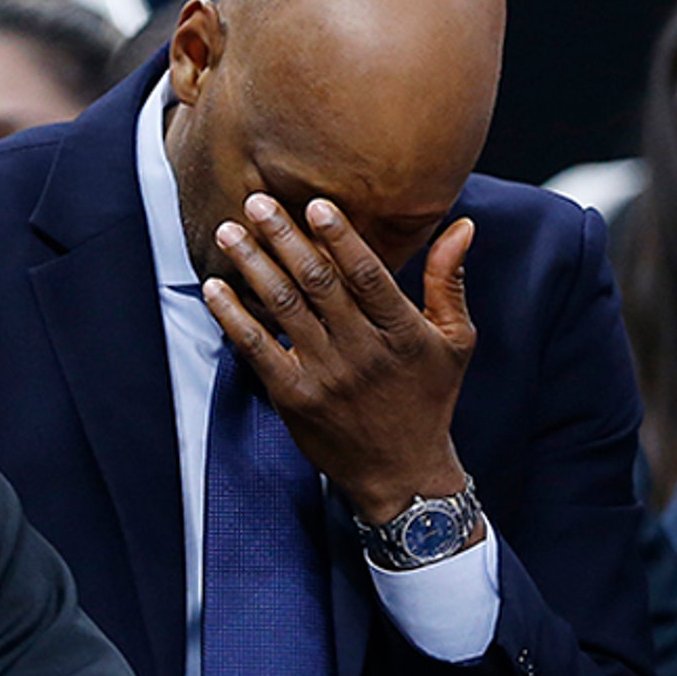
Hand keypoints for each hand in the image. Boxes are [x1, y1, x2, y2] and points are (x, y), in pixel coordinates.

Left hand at [203, 192, 476, 524]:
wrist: (403, 473)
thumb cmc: (429, 399)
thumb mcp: (455, 340)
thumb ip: (448, 281)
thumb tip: (461, 225)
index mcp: (402, 331)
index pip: (368, 274)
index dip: (341, 236)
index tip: (316, 203)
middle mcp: (363, 350)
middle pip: (318, 282)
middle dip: (284, 237)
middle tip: (257, 202)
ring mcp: (326, 375)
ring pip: (284, 308)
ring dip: (253, 266)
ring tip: (229, 232)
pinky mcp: (295, 397)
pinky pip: (257, 350)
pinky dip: (234, 317)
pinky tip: (215, 289)